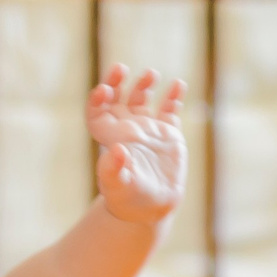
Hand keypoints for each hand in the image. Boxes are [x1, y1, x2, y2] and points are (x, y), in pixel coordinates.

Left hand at [89, 64, 188, 224]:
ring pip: (142, 98)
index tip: (104, 90)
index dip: (97, 98)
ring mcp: (148, 129)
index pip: (97, 111)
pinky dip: (173, 97)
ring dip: (144, 84)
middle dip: (116, 81)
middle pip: (116, 98)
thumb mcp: (118, 186)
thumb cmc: (128, 199)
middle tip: (120, 68)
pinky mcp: (168, 134)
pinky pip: (170, 110)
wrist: (151, 208)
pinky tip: (178, 85)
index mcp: (109, 137)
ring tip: (151, 74)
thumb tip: (116, 151)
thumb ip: (114, 170)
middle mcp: (126, 128)